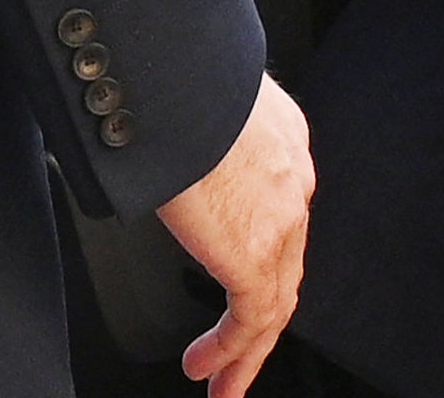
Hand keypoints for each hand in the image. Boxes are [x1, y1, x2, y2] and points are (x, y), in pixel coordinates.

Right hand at [156, 73, 312, 397]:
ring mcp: (283, 214)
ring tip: (221, 379)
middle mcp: (292, 178)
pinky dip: (232, 351)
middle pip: (286, 263)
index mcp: (279, 141)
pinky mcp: (257, 250)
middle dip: (261, 315)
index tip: (241, 285)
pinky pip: (254, 317)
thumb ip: (189, 135)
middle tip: (240, 352)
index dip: (263, 256)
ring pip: (275, 299)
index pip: (281, 213)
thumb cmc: (174, 77)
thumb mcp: (193, 107)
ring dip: (247, 348)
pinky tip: (207, 368)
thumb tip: (151, 138)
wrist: (180, 77)